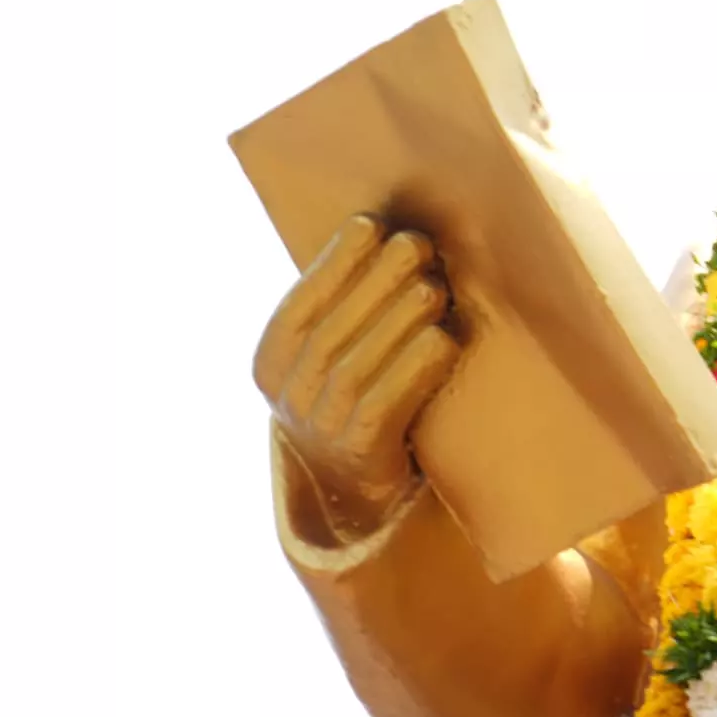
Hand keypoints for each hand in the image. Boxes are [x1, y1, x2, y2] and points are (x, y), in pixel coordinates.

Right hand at [256, 216, 461, 538]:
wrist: (354, 493)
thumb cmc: (354, 400)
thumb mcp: (332, 356)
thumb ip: (345, 310)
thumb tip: (388, 235)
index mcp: (271, 362)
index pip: (299, 304)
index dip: (333, 262)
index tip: (368, 223)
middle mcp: (286, 397)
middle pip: (333, 330)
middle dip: (376, 280)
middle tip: (417, 243)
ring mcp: (319, 429)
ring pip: (358, 365)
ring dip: (399, 319)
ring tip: (434, 285)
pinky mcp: (360, 454)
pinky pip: (386, 406)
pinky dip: (417, 369)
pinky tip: (444, 339)